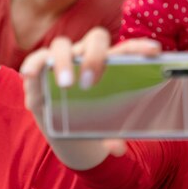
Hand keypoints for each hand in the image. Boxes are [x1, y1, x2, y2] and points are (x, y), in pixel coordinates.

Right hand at [20, 28, 161, 166]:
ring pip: (63, 45)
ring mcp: (66, 59)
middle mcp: (89, 55)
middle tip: (91, 83)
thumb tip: (117, 149)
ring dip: (64, 62)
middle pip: (96, 39)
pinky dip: (33, 65)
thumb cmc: (96, 121)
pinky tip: (32, 76)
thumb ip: (114, 137)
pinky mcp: (42, 67)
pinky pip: (36, 58)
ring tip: (65, 85)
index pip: (128, 49)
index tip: (154, 51)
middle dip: (94, 57)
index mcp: (113, 65)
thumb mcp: (107, 130)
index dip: (140, 46)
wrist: (69, 129)